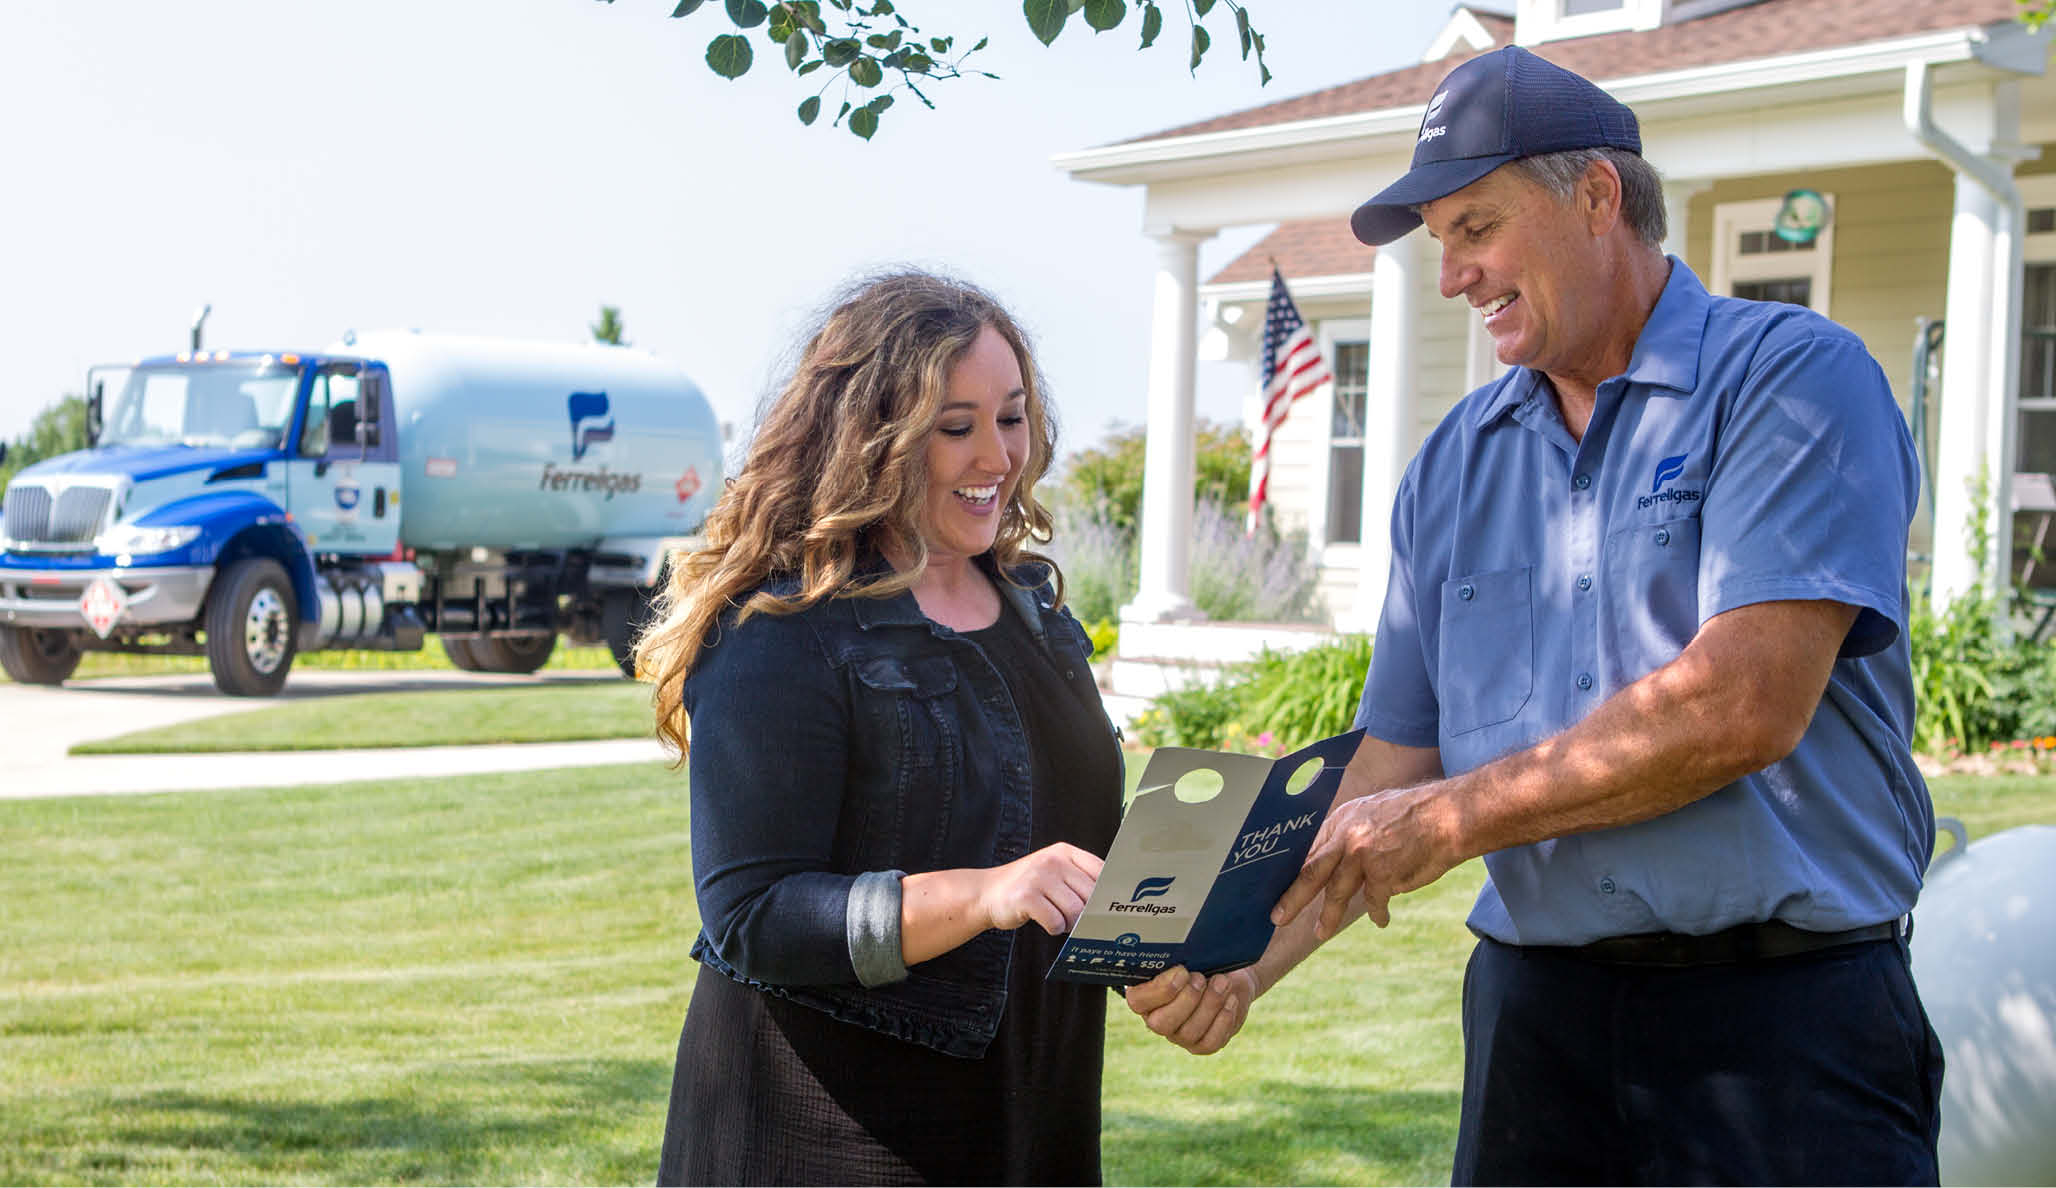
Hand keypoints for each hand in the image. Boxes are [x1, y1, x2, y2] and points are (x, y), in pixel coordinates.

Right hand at [979, 843, 1102, 935]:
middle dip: (1086, 913)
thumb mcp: (1054, 871)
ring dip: (1070, 923)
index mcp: (1064, 852)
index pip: (1101, 870)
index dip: (1106, 892)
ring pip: (1075, 911)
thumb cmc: (1028, 887)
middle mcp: (1053, 860)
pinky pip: (1055, 922)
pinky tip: (1045, 921)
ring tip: (1058, 919)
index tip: (1106, 905)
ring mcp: (1038, 877)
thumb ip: (1079, 879)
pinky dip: (1054, 928)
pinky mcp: (1026, 897)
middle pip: (1090, 895)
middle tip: (1074, 918)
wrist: (987, 892)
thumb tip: (1109, 902)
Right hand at [1124, 965, 1258, 1054]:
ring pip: (1189, 1032)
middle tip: (1201, 978)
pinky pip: (1210, 1042)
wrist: (1227, 977)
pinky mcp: (1202, 1045)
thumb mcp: (1187, 956)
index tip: (1183, 971)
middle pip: (1161, 1024)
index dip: (1160, 990)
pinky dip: (1223, 1020)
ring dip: (1210, 1004)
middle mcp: (1157, 1020)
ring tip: (1223, 982)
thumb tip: (1182, 956)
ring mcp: (1179, 1036)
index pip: (1138, 1001)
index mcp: (1145, 996)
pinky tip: (1231, 1000)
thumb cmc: (1201, 962)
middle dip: (1186, 1000)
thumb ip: (1178, 959)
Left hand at [1272, 784, 1454, 938]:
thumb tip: (1332, 861)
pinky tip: (1380, 919)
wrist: (1449, 815)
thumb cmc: (1415, 816)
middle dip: (1292, 898)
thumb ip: (1351, 834)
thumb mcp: (1373, 813)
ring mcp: (1362, 855)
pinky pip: (1374, 901)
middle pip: (1311, 872)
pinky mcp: (1382, 873)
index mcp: (1342, 819)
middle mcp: (1347, 835)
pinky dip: (1378, 912)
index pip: (1310, 849)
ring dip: (1329, 916)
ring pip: (1337, 892)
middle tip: (1277, 917)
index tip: (1280, 887)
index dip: (1293, 871)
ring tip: (1320, 932)